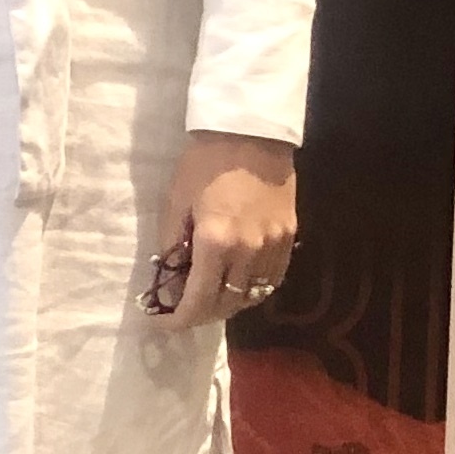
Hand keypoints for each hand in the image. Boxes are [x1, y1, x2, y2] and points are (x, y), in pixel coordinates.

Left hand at [147, 132, 296, 330]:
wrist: (250, 130)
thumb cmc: (204, 161)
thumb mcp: (175, 201)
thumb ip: (172, 245)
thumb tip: (170, 278)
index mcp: (215, 242)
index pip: (198, 301)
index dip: (179, 321)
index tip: (164, 323)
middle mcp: (247, 252)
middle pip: (227, 305)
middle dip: (202, 314)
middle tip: (185, 309)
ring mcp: (273, 245)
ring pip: (253, 296)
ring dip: (229, 303)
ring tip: (212, 296)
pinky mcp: (289, 236)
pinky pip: (273, 278)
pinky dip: (254, 287)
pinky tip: (240, 281)